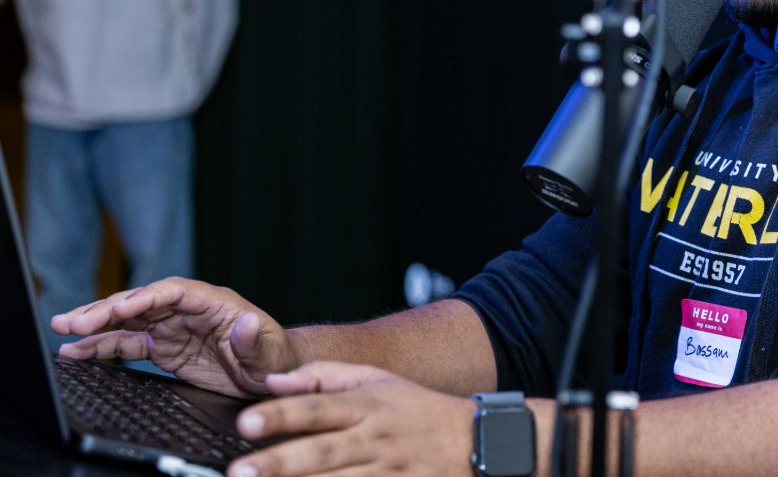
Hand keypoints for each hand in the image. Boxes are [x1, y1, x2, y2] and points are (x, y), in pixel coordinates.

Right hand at [53, 277, 297, 397]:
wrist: (272, 374)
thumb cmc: (276, 359)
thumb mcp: (270, 354)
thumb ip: (254, 340)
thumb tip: (245, 321)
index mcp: (215, 303)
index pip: (174, 292)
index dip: (144, 298)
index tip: (118, 308)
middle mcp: (189, 310)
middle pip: (143, 302)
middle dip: (107, 309)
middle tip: (72, 321)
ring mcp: (174, 327)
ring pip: (128, 320)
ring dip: (95, 323)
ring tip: (61, 328)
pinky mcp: (164, 347)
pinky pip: (128, 343)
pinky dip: (101, 346)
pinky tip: (75, 351)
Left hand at [227, 362, 477, 476]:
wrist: (474, 442)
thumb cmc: (416, 409)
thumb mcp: (379, 378)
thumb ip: (324, 376)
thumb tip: (272, 379)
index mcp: (368, 405)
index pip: (319, 407)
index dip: (282, 414)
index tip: (245, 422)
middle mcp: (374, 439)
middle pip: (322, 452)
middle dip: (280, 463)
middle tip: (238, 473)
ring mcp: (386, 472)